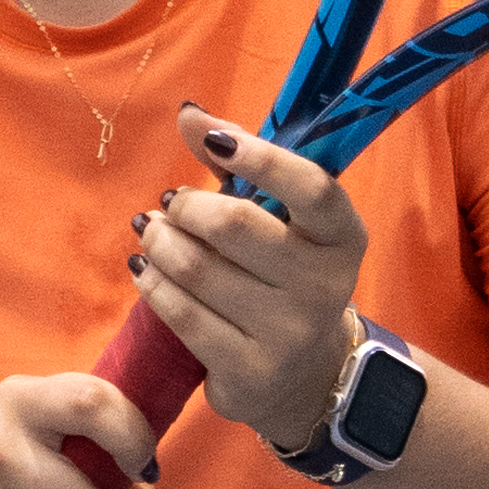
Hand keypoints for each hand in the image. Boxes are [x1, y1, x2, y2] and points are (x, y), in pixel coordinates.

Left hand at [130, 109, 369, 454]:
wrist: (303, 375)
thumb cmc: (284, 277)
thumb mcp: (282, 222)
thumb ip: (239, 165)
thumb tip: (188, 112)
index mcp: (343, 237)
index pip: (310, 187)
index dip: (259, 157)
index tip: (211, 139)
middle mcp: (325, 286)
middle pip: (234, 226)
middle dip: (186, 207)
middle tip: (169, 205)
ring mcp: (289, 334)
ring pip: (198, 270)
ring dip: (159, 243)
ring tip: (151, 234)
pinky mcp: (251, 372)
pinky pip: (182, 315)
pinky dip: (153, 285)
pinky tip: (145, 271)